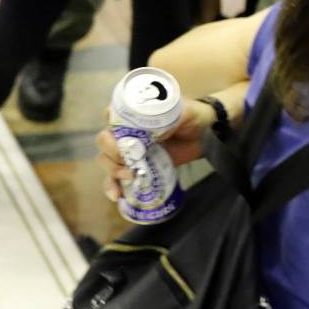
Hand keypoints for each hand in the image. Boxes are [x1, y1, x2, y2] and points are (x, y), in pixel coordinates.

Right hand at [95, 101, 212, 200]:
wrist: (204, 135)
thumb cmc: (192, 117)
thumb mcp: (184, 112)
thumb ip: (169, 119)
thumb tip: (155, 133)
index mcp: (133, 113)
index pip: (110, 115)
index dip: (111, 128)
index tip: (124, 140)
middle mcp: (126, 131)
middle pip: (104, 142)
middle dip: (112, 154)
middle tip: (129, 163)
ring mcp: (129, 151)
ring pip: (106, 161)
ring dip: (112, 171)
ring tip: (129, 179)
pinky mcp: (135, 168)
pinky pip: (115, 178)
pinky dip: (112, 187)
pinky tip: (117, 196)